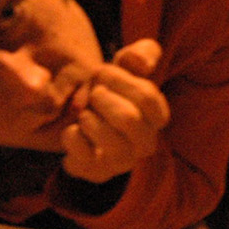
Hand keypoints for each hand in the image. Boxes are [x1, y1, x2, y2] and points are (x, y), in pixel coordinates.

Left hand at [60, 40, 169, 183]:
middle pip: (129, 118)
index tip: (103, 73)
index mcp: (157, 118)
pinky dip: (71, 135)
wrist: (82, 127)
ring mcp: (122, 161)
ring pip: (107, 138)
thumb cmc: (109, 93)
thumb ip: (141, 55)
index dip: (122, 80)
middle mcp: (145, 143)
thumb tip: (140, 61)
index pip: (148, 98)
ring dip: (88, 117)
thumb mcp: (125, 68)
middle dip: (102, 99)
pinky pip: (80, 151)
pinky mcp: (97, 173)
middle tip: (92, 94)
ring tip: (84, 113)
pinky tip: (74, 131)